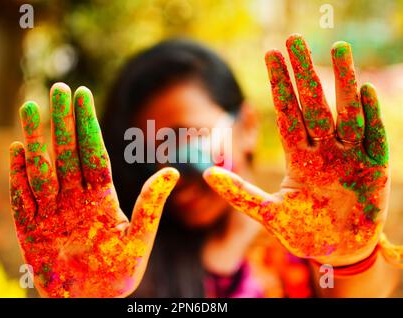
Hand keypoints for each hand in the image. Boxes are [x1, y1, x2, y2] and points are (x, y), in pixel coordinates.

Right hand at [9, 83, 178, 296]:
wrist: (90, 301)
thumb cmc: (118, 275)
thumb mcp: (139, 239)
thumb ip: (150, 205)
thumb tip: (173, 171)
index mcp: (102, 197)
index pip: (94, 152)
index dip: (88, 124)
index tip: (84, 95)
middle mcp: (76, 197)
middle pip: (68, 152)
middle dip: (64, 121)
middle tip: (60, 88)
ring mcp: (52, 211)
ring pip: (43, 167)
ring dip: (36, 138)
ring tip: (29, 106)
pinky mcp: (31, 229)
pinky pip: (23, 197)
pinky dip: (18, 174)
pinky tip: (17, 148)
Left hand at [203, 34, 388, 265]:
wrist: (337, 253)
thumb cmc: (303, 233)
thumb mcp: (267, 213)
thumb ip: (239, 193)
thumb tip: (206, 173)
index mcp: (299, 157)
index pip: (288, 113)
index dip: (279, 86)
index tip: (271, 56)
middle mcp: (324, 150)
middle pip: (313, 104)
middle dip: (304, 73)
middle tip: (294, 40)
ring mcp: (350, 156)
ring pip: (346, 112)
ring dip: (343, 81)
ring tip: (337, 48)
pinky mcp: (375, 168)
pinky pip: (373, 136)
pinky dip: (370, 115)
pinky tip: (364, 89)